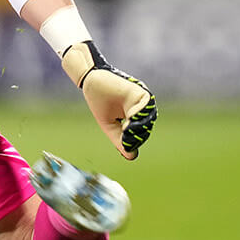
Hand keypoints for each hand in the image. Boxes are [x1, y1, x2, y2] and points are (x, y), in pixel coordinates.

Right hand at [61, 41, 157, 159]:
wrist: (91, 82)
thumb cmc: (99, 101)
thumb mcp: (109, 126)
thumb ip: (120, 140)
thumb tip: (132, 157)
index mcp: (134, 117)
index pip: (139, 134)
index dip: (132, 142)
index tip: (123, 144)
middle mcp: (141, 109)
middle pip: (146, 129)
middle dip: (136, 136)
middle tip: (124, 134)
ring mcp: (142, 101)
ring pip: (149, 119)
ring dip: (139, 128)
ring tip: (126, 128)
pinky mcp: (141, 92)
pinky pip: (147, 107)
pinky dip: (139, 116)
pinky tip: (130, 119)